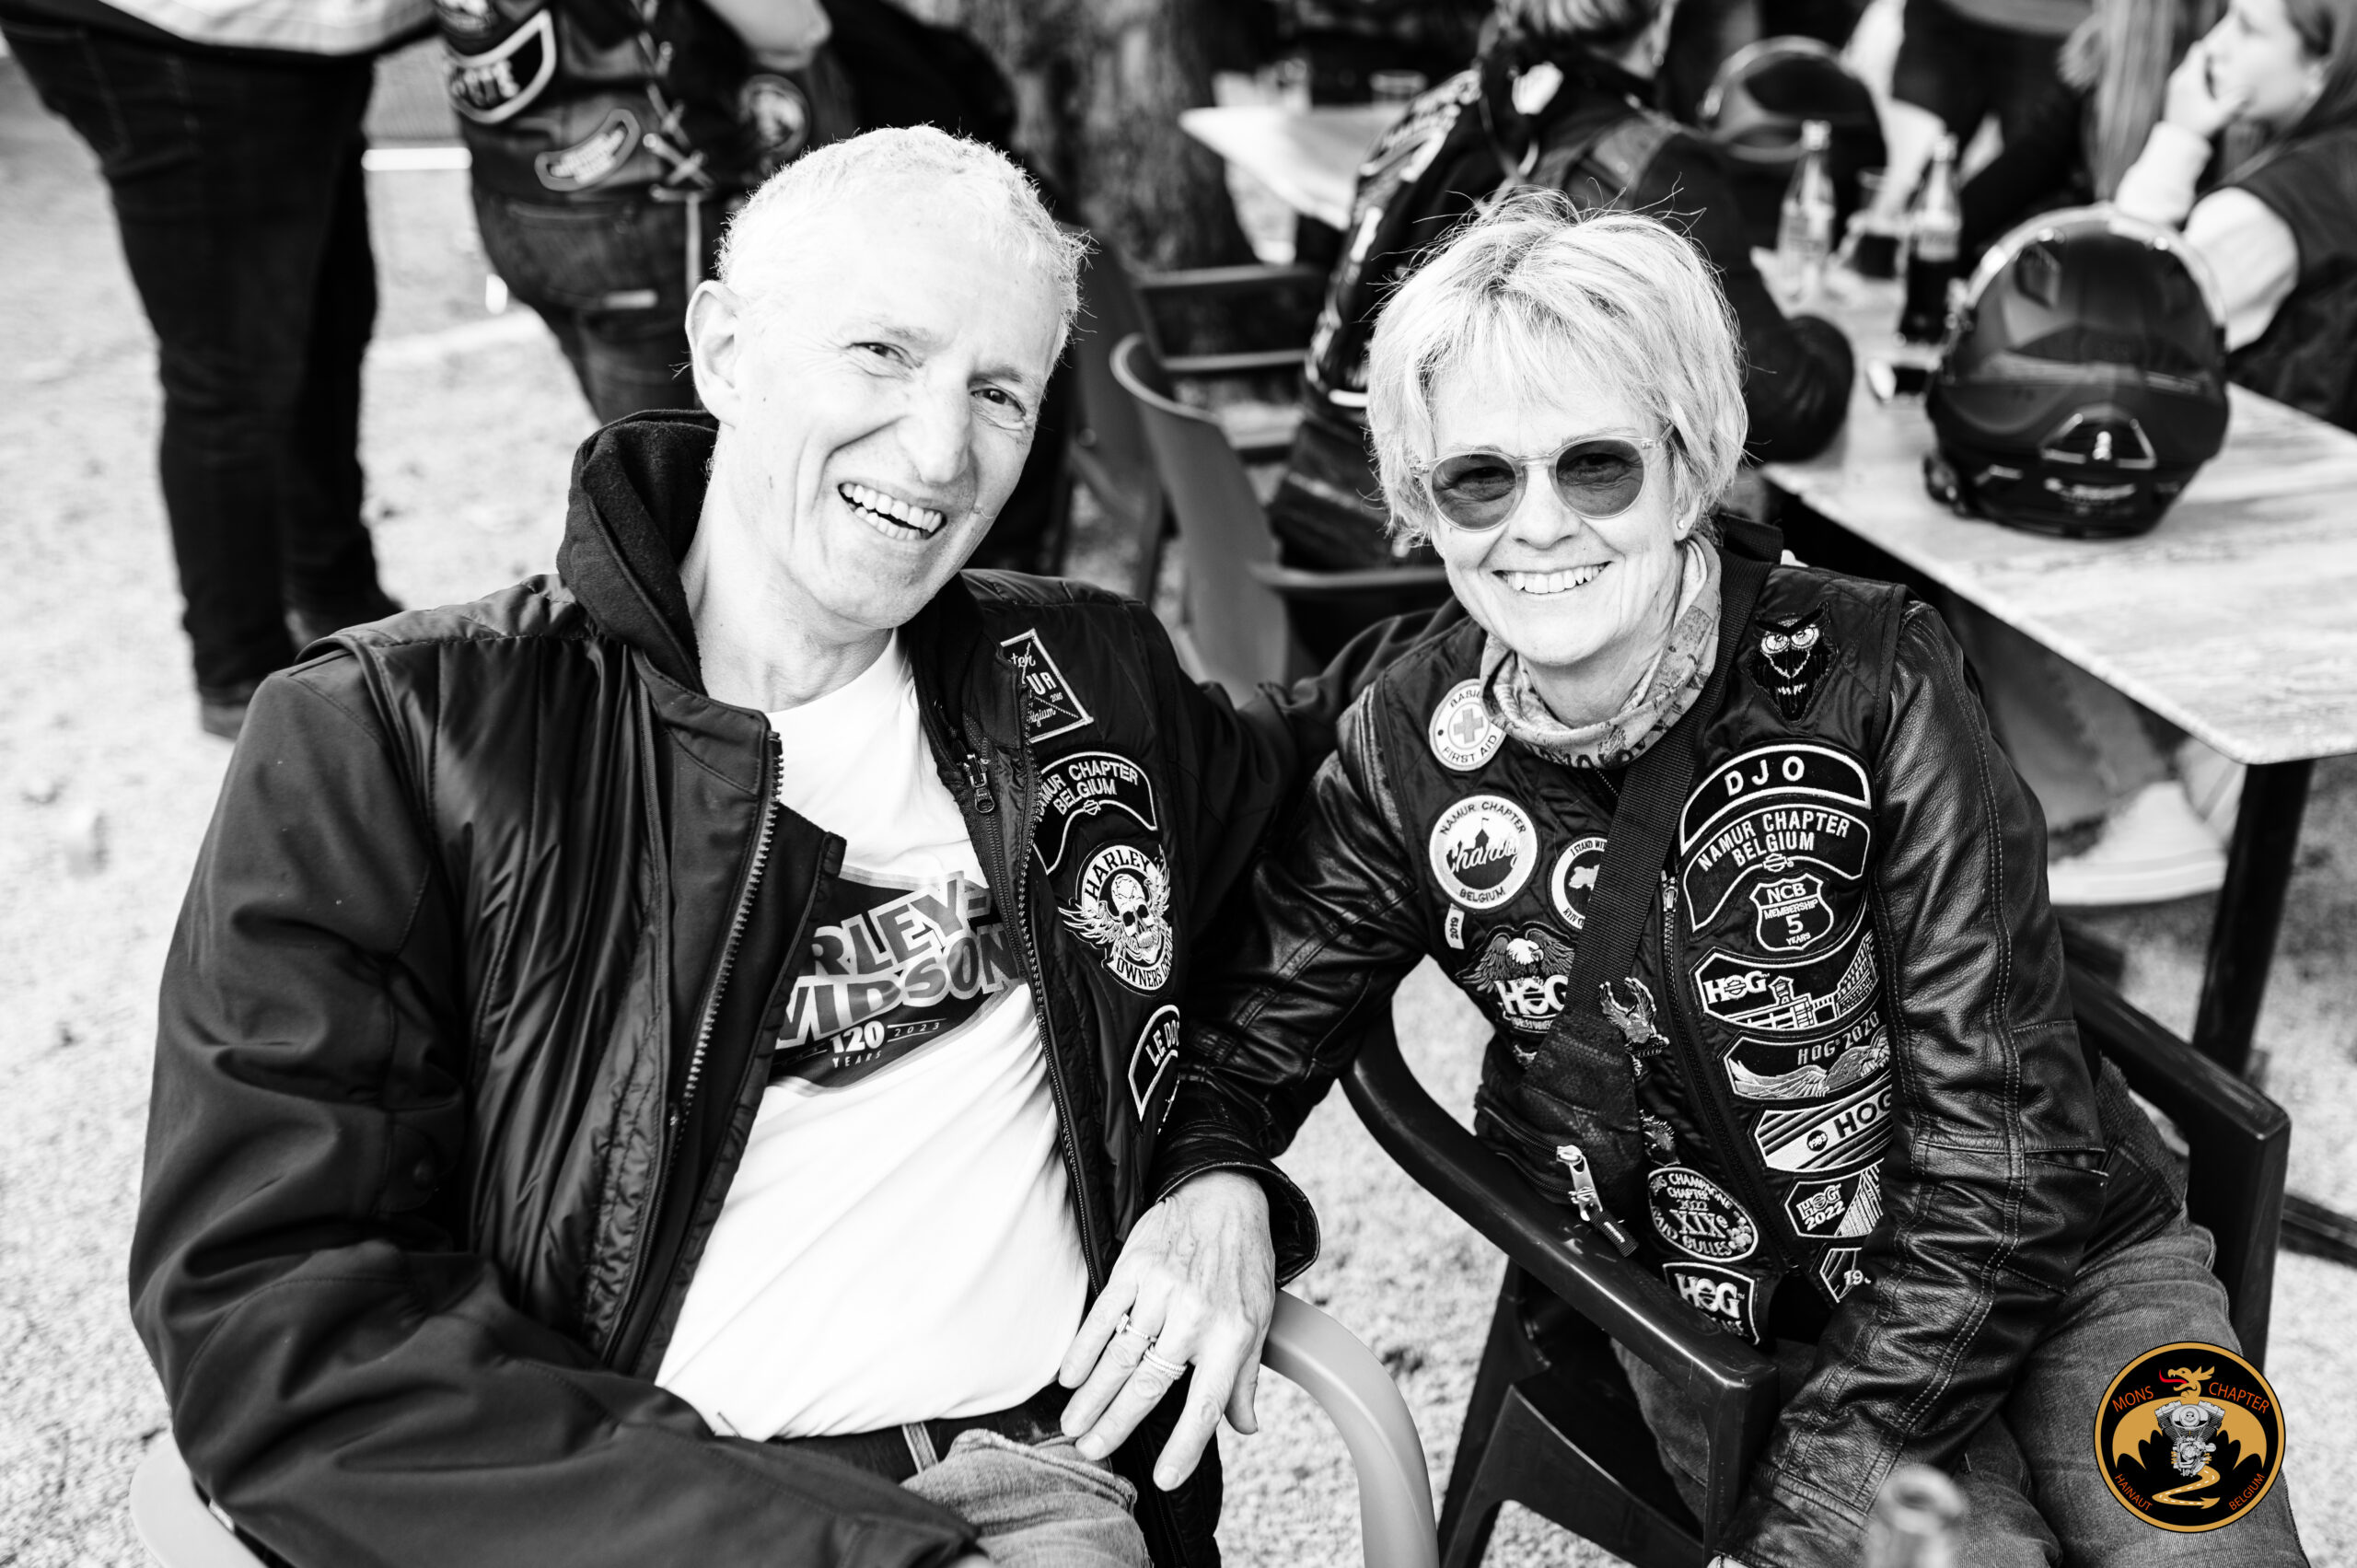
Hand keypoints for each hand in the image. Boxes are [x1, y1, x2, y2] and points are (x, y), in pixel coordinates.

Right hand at [1057, 1170, 1274, 1489]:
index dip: (1185, 1447)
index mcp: (1232, 1336)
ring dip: (1092, 1396)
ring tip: (1073, 1425)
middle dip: (1116, 1424)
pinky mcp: (1135, 1268)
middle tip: (1091, 1452)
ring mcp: (1163, 1291)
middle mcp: (1196, 1317)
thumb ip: (1245, 1378)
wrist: (1225, 1196)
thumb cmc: (1244, 1265)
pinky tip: (1069, 1376)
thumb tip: (1243, 1427)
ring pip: (1121, 1356)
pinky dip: (1083, 1349)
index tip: (1165, 1480)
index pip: (1206, 1404)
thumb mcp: (1259, 1321)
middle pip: (1150, 1385)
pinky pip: (1104, 1316)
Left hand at [2162, 39, 2247, 137]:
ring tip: (2224, 67)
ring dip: (2208, 63)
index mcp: (2189, 79)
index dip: (2214, 44)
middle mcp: (2180, 78)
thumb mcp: (2218, 118)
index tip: (2229, 43)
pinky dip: (2202, 73)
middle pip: (2198, 55)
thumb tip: (2249, 94)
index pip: (2200, 50)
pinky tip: (2214, 80)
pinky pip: (2191, 73)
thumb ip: (2233, 105)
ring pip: (2194, 64)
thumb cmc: (2201, 129)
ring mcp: (2176, 83)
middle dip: (2213, 54)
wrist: (2179, 143)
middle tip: (2231, 54)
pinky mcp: (2176, 89)